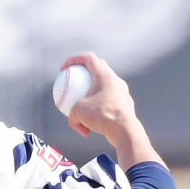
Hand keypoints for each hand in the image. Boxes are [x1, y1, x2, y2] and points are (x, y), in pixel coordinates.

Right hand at [60, 52, 164, 169]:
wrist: (125, 130)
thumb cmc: (102, 115)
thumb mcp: (78, 112)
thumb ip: (72, 114)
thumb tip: (73, 120)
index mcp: (105, 76)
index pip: (89, 58)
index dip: (74, 59)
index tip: (64, 69)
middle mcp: (116, 81)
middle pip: (98, 69)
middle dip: (83, 73)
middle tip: (73, 81)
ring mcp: (122, 93)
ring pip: (104, 88)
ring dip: (91, 95)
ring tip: (82, 106)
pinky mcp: (125, 106)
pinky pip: (109, 103)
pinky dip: (98, 109)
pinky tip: (91, 123)